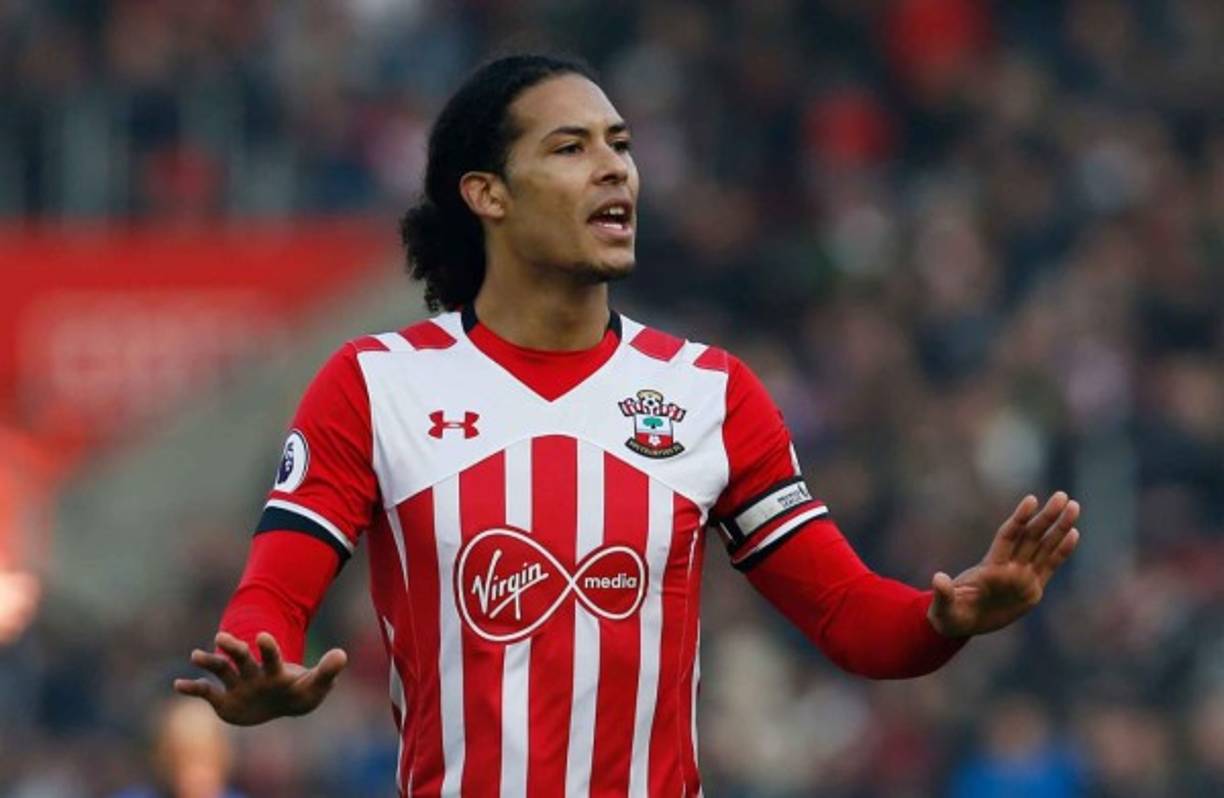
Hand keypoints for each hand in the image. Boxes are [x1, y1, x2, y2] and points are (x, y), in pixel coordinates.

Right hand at [173, 631, 347, 725]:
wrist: (283, 703)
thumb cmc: (300, 692)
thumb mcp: (316, 686)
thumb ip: (327, 671)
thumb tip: (342, 654)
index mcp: (276, 670)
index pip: (271, 656)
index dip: (268, 647)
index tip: (262, 635)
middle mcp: (254, 674)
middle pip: (242, 659)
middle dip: (233, 649)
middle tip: (221, 637)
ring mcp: (238, 685)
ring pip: (221, 670)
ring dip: (209, 662)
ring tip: (196, 655)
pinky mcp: (225, 700)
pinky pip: (206, 692)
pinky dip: (192, 688)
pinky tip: (178, 684)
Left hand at [927, 492, 1079, 637]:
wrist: (959, 625)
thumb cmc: (949, 614)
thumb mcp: (944, 607)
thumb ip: (944, 594)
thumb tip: (938, 579)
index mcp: (990, 568)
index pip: (1008, 537)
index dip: (1019, 519)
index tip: (1031, 500)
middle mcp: (1008, 568)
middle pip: (1031, 536)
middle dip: (1047, 517)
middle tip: (1062, 495)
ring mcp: (1021, 577)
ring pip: (1044, 547)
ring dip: (1059, 528)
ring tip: (1073, 506)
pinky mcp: (1031, 590)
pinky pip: (1050, 566)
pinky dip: (1062, 551)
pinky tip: (1073, 533)